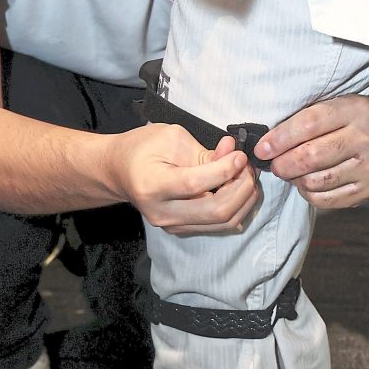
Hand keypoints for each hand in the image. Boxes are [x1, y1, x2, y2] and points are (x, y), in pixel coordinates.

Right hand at [110, 126, 260, 233]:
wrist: (119, 171)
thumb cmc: (142, 149)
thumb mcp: (170, 138)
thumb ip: (203, 151)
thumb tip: (232, 153)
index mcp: (153, 186)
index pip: (196, 184)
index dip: (225, 170)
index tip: (240, 155)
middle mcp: (162, 213)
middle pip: (216, 211)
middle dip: (241, 188)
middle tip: (248, 167)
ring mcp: (172, 226)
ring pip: (223, 222)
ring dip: (244, 199)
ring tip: (247, 176)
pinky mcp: (182, 229)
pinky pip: (219, 225)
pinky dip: (237, 208)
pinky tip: (240, 189)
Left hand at [254, 95, 368, 209]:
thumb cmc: (357, 119)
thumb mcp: (340, 105)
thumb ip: (309, 118)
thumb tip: (268, 141)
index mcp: (356, 111)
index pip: (309, 124)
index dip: (280, 138)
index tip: (262, 148)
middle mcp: (367, 139)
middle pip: (310, 156)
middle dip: (283, 163)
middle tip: (273, 164)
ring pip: (315, 181)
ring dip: (294, 179)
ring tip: (290, 171)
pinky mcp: (368, 191)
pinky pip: (326, 199)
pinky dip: (308, 193)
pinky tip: (305, 183)